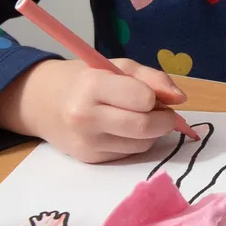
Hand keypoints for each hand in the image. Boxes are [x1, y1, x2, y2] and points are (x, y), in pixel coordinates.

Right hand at [0, 58, 185, 163]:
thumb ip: (153, 79)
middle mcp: (86, 118)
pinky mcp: (90, 159)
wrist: (44, 102)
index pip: (143, 99)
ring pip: (141, 144)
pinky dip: (135, 141)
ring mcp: (87, 142)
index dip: (155, 97)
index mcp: (92, 86)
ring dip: (151, 132)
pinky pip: (129, 153)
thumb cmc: (86, 79)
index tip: (152, 95)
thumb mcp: (118, 65)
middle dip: (165, 120)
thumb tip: (181, 99)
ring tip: (138, 117)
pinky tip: (122, 129)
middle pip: (145, 127)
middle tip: (163, 112)